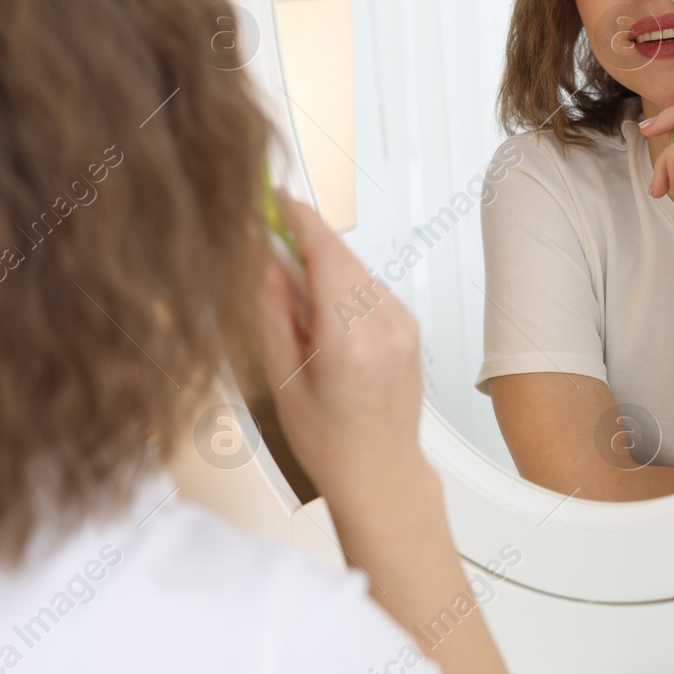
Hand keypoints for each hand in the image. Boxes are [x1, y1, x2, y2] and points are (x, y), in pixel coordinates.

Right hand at [255, 189, 428, 509]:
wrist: (380, 474)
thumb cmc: (328, 441)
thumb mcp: (281, 377)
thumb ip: (270, 310)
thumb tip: (262, 256)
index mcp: (348, 340)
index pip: (325, 253)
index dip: (297, 218)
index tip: (274, 199)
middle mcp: (384, 326)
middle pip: (340, 255)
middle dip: (303, 241)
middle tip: (267, 244)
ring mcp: (404, 325)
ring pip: (355, 270)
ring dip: (322, 268)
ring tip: (296, 310)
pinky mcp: (411, 327)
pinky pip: (370, 289)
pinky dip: (342, 289)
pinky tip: (324, 322)